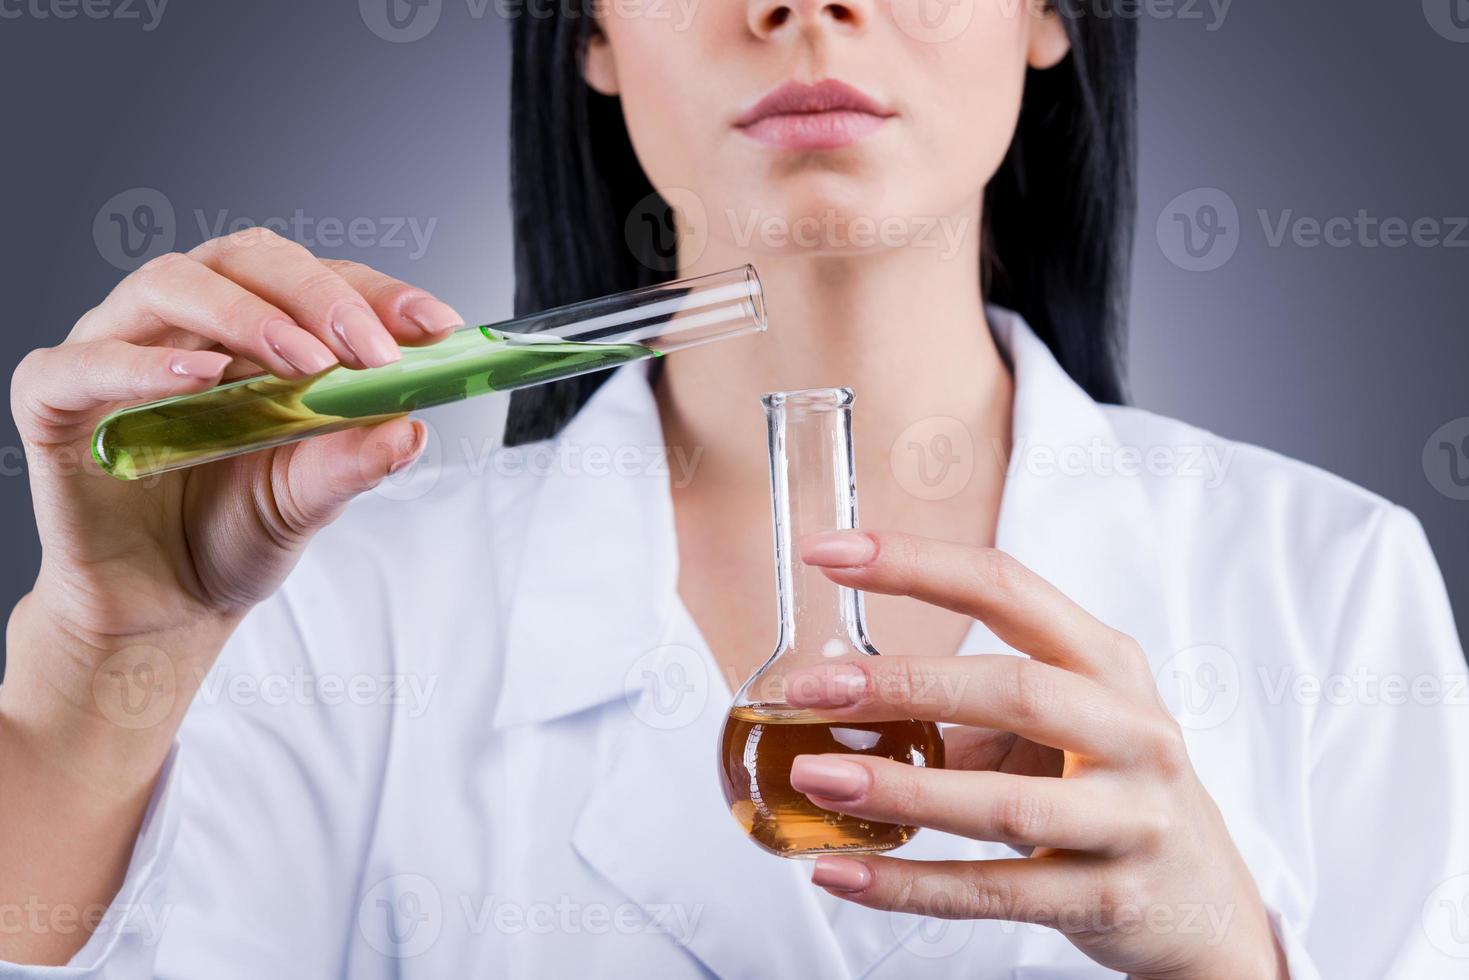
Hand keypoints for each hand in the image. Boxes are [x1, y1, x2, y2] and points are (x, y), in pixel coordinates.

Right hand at [1, 229, 460, 964]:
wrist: (158, 624)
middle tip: (374, 344)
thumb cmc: (233, 551)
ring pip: (171, 285)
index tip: (445, 328)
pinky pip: (87, 362)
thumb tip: (415, 419)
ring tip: (303, 361)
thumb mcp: (314, 506)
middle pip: (251, 258)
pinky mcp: (64, 410)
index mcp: (264, 345)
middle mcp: (191, 337)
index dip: (380, 293)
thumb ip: (355, 461)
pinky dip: (148, 358)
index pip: (323, 286)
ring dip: (246, 315)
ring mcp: (122, 364)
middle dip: (319, 295)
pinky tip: (211, 377)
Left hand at [781, 530, 1286, 979]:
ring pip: (1003, 805)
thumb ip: (966, 708)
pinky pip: (994, 893)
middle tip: (807, 689)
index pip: (1007, 588)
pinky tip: (843, 872)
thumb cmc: (1112, 790)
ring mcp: (1132, 820)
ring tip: (813, 777)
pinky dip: (909, 885)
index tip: (829, 552)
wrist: (1206, 904)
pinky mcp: (1110, 900)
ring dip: (898, 791)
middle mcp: (1132, 731)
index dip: (916, 563)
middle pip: (1014, 689)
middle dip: (901, 685)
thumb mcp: (1062, 725)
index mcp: (1107, 663)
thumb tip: (837, 697)